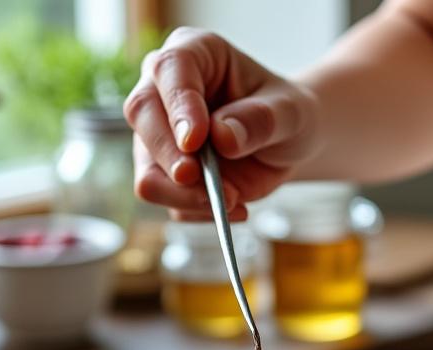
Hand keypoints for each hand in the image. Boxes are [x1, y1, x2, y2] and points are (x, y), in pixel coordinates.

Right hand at [123, 28, 321, 220]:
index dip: (178, 105)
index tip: (195, 139)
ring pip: (146, 170)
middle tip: (197, 177)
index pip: (169, 69)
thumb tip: (222, 137)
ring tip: (236, 199)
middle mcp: (163, 90)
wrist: (286, 144)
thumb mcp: (290, 112)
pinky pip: (168, 201)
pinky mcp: (163, 173)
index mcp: (193, 54)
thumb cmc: (285, 114)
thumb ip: (261, 120)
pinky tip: (238, 206)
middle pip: (141, 116)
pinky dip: (201, 211)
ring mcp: (157, 135)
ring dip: (185, 195)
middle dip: (168, 154)